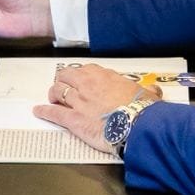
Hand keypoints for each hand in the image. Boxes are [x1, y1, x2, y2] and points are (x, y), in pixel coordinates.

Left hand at [34, 63, 161, 154]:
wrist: (138, 125)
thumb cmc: (143, 110)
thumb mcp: (148, 94)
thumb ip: (149, 90)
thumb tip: (155, 90)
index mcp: (104, 76)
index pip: (85, 70)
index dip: (80, 75)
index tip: (80, 79)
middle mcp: (88, 85)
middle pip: (66, 77)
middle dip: (62, 81)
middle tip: (62, 87)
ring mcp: (79, 101)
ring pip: (57, 92)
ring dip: (53, 95)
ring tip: (51, 98)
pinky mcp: (74, 119)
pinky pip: (54, 113)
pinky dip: (44, 112)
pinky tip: (38, 111)